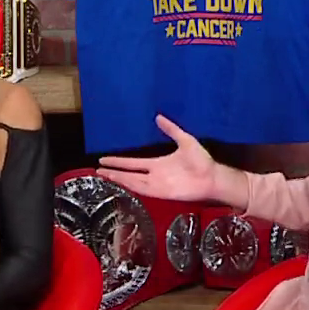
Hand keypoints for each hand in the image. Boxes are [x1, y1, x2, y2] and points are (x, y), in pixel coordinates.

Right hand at [96, 115, 227, 203]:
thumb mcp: (185, 140)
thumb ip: (171, 129)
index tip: (104, 159)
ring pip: (131, 181)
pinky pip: (142, 189)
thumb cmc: (201, 160)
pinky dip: (130, 186)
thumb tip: (158, 117)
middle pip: (128, 173)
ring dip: (118, 178)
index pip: (133, 162)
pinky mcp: (161, 192)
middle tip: (97, 169)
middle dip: (113, 171)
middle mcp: (153, 174)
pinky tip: (121, 182)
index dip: (118, 161)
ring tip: (103, 175)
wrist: (211, 176)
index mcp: (157, 163)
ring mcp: (156, 184)